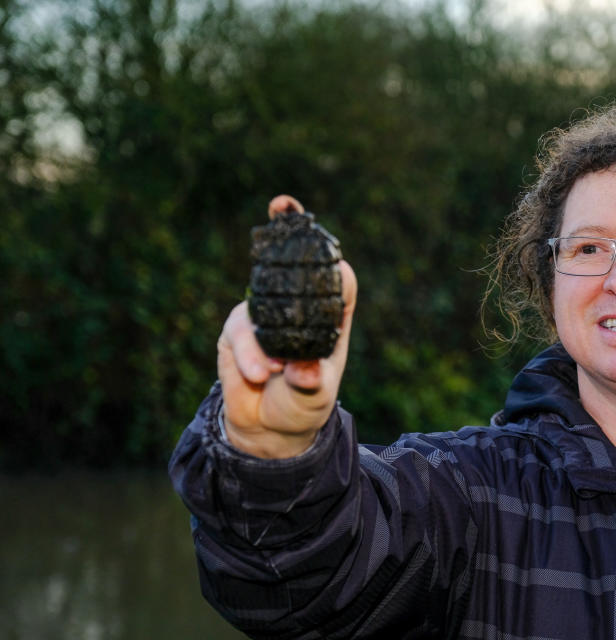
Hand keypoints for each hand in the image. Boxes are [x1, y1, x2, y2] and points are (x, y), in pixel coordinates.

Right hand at [217, 195, 356, 457]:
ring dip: (263, 343)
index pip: (332, 274)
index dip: (324, 245)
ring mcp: (263, 318)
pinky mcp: (235, 333)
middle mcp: (294, 309)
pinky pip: (237, 334)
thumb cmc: (302, 403)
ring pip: (258, 311)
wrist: (268, 430)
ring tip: (272, 372)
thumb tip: (303, 371)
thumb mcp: (316, 394)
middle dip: (282, 233)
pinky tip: (259, 375)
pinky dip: (248, 355)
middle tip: (280, 204)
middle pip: (288, 263)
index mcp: (326, 316)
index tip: (318, 220)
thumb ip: (310, 380)